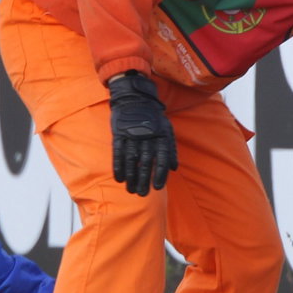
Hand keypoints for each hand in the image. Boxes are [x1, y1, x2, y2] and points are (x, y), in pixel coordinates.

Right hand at [109, 72, 176, 194]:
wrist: (135, 98)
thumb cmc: (153, 117)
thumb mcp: (167, 129)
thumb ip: (171, 149)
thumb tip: (174, 169)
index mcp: (160, 135)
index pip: (162, 157)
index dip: (160, 174)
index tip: (158, 188)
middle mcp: (147, 135)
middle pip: (146, 161)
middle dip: (143, 179)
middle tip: (141, 194)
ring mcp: (132, 134)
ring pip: (132, 159)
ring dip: (131, 176)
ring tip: (130, 190)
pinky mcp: (119, 132)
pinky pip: (118, 152)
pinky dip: (118, 166)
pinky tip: (119, 178)